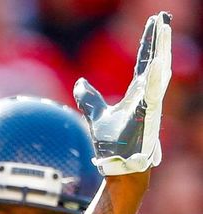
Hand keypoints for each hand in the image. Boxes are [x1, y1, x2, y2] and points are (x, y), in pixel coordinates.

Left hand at [73, 11, 171, 175]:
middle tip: (164, 17)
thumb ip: (89, 98)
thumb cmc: (112, 145)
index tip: (155, 23)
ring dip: (162, 50)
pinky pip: (154, 92)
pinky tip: (160, 61)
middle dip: (159, 38)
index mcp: (138, 93)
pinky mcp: (147, 114)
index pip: (145, 61)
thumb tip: (80, 82)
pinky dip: (157, 77)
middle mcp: (147, 95)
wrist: (118, 166)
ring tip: (164, 29)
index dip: (148, 42)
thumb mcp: (97, 116)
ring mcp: (150, 103)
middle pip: (154, 59)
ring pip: (158, 71)